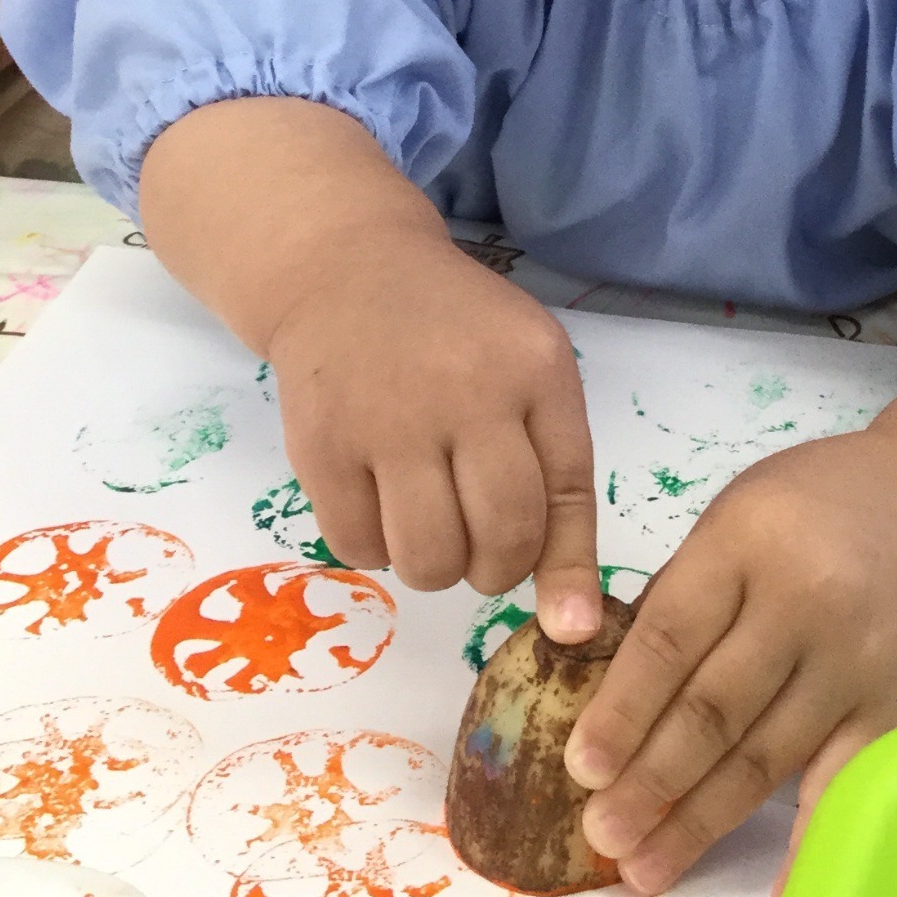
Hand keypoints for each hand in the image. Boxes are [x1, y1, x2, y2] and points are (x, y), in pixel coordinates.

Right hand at [264, 226, 602, 640]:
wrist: (346, 270)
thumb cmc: (456, 334)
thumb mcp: (530, 375)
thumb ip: (557, 482)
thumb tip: (574, 626)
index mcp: (535, 372)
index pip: (565, 495)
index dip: (567, 570)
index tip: (568, 625)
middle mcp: (467, 393)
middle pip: (500, 539)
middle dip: (494, 570)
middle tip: (478, 548)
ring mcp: (388, 419)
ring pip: (429, 559)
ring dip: (433, 566)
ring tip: (426, 520)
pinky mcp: (322, 444)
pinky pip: (358, 548)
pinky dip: (373, 548)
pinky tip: (376, 500)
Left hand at [565, 418, 896, 895]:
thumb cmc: (815, 507)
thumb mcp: (737, 517)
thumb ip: (683, 594)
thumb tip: (608, 695)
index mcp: (748, 542)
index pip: (671, 637)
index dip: (624, 708)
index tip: (580, 767)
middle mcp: (808, 601)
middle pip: (716, 707)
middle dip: (650, 780)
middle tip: (600, 835)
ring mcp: (859, 659)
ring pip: (766, 754)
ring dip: (700, 820)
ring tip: (645, 868)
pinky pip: (842, 781)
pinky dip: (807, 842)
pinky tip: (770, 893)